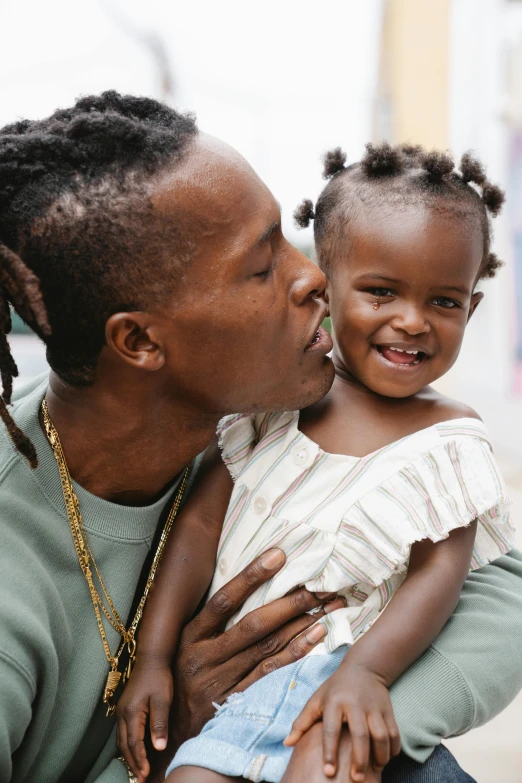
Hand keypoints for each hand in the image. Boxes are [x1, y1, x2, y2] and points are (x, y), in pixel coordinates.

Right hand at [116, 655, 173, 781]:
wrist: (151, 658)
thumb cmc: (159, 678)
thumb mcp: (162, 700)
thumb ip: (159, 723)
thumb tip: (159, 747)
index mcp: (132, 713)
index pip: (134, 744)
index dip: (140, 761)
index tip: (146, 776)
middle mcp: (122, 714)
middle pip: (125, 746)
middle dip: (132, 764)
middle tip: (140, 780)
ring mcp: (121, 711)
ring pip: (121, 741)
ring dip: (128, 757)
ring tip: (137, 772)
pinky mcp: (124, 709)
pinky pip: (122, 733)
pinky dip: (127, 746)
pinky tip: (133, 752)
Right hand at [165, 549, 342, 754]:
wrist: (170, 730)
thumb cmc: (183, 676)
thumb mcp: (185, 644)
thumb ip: (210, 619)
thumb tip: (245, 580)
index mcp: (190, 636)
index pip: (224, 600)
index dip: (251, 576)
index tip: (278, 555)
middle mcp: (204, 658)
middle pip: (254, 625)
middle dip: (290, 602)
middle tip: (319, 584)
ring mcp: (221, 683)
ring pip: (268, 648)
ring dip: (301, 624)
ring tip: (328, 605)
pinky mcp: (237, 703)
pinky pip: (272, 674)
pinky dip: (297, 652)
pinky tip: (317, 634)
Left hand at [284, 663, 400, 780]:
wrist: (363, 668)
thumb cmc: (335, 689)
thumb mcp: (316, 700)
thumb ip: (302, 722)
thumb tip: (287, 743)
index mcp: (334, 702)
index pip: (331, 729)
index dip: (330, 752)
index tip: (329, 772)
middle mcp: (355, 704)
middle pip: (360, 734)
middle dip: (360, 759)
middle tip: (356, 779)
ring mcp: (373, 706)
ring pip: (381, 734)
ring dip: (380, 755)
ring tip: (374, 770)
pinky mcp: (388, 709)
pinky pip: (394, 732)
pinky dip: (393, 748)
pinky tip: (387, 759)